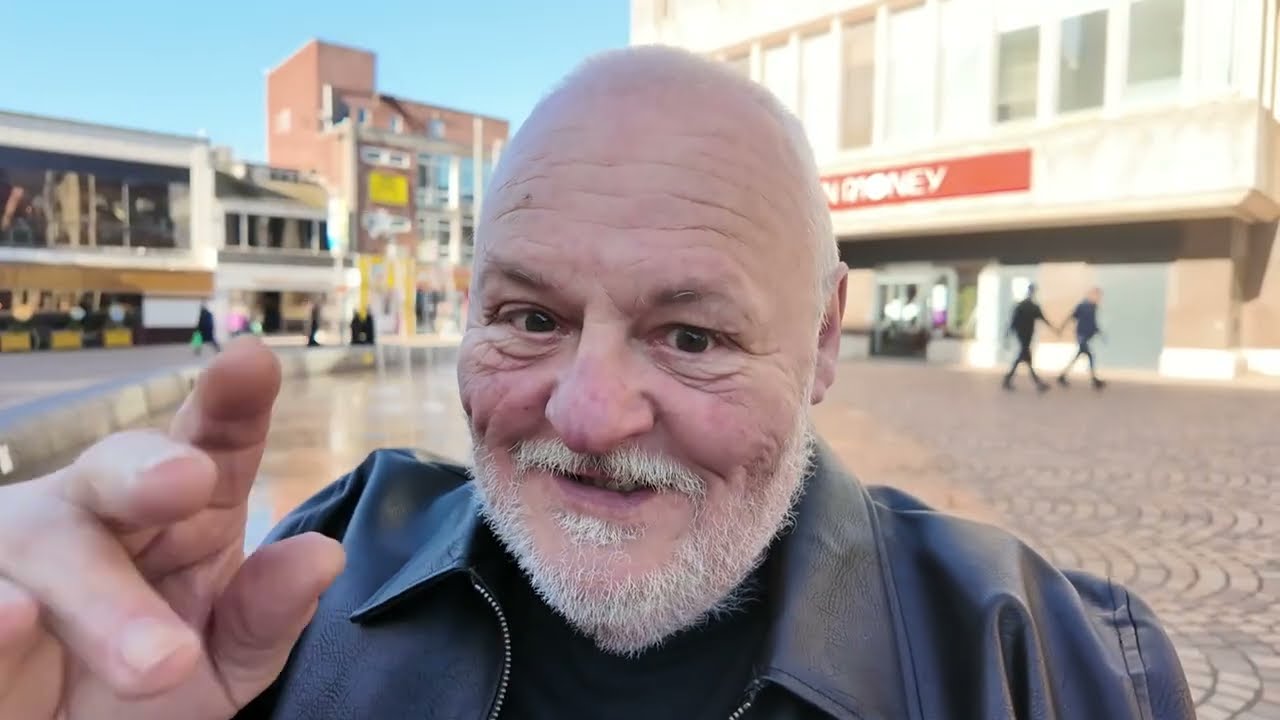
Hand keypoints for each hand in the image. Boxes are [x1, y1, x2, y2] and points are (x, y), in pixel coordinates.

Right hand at [0, 338, 344, 719]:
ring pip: (43, 542)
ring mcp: (19, 558)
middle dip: (146, 468)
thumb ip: (266, 614)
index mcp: (179, 511)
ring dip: (99, 597)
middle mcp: (95, 514)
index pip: (212, 442)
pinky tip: (16, 614)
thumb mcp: (223, 664)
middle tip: (188, 480)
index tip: (253, 364)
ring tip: (160, 661)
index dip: (232, 401)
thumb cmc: (145, 693)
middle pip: (113, 472)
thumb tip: (322, 558)